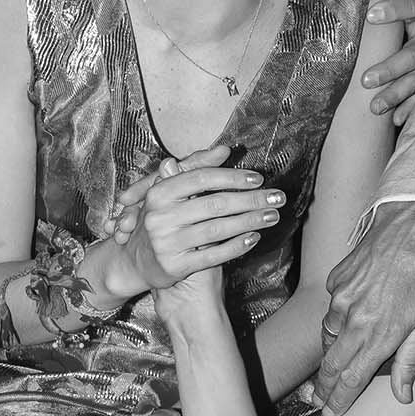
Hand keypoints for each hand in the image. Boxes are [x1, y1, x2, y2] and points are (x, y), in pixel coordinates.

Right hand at [110, 145, 283, 296]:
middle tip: (278, 197)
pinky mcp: (175, 266)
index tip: (258, 178)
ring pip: (217, 229)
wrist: (136, 263)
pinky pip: (213, 255)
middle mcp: (160, 217)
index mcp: (159, 193)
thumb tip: (224, 150)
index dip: (232, 177)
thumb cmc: (163, 221)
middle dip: (251, 200)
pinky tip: (254, 238)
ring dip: (250, 221)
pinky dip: (236, 246)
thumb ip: (197, 170)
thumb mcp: (171, 194)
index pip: (201, 178)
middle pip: (214, 204)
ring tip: (273, 216)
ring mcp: (166, 242)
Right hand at [316, 203, 414, 415]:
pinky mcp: (335, 282)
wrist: (411, 228)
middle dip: (324, 387)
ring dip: (330, 355)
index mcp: (380, 335)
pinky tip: (345, 323)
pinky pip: (330, 310)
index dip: (339, 400)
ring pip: (328, 338)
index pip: (352, 379)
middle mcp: (355, 320)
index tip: (331, 414)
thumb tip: (401, 396)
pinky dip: (336, 321)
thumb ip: (409, 361)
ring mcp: (341, 300)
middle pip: (332, 364)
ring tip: (329, 370)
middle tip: (318, 401)